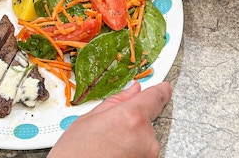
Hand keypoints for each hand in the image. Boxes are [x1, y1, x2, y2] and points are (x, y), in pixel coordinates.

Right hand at [49, 81, 172, 157]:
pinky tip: (114, 153)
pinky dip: (131, 151)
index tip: (164, 88)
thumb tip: (133, 91)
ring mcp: (148, 154)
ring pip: (144, 137)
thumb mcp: (88, 120)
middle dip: (132, 121)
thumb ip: (116, 103)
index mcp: (131, 117)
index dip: (160, 91)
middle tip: (111, 130)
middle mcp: (144, 136)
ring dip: (131, 138)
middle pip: (146, 119)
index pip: (155, 97)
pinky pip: (142, 151)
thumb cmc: (74, 155)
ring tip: (108, 146)